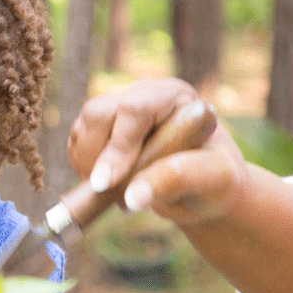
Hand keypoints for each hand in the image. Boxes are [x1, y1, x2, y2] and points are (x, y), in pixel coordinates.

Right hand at [68, 78, 249, 224]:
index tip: (105, 183)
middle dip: (97, 156)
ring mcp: (118, 110)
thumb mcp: (214, 179)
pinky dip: (82, 166)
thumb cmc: (217, 180)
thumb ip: (177, 179)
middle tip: (109, 190)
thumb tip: (132, 196)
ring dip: (87, 163)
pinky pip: (75, 142)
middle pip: (99, 113)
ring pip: (82, 127)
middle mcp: (142, 96)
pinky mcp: (101, 128)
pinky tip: (107, 182)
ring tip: (113, 189)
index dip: (118, 146)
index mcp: (174, 97)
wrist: (204, 187)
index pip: (135, 108)